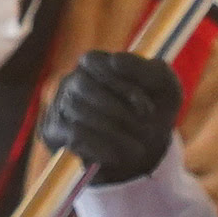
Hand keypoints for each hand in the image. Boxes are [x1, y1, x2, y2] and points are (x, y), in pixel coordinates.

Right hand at [41, 48, 184, 187]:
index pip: (95, 62)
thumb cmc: (154, 113)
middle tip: (146, 132)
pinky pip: (71, 134)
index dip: (122, 85)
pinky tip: (117, 156)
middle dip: (118, 111)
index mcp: (96, 63)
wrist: (143, 151)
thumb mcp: (165, 89)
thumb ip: (150, 70)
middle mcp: (72, 79)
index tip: (148, 110)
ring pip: (77, 111)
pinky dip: (97, 146)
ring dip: (112, 132)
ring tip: (137, 149)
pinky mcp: (52, 130)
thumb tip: (114, 60)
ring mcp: (58, 104)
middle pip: (83, 86)